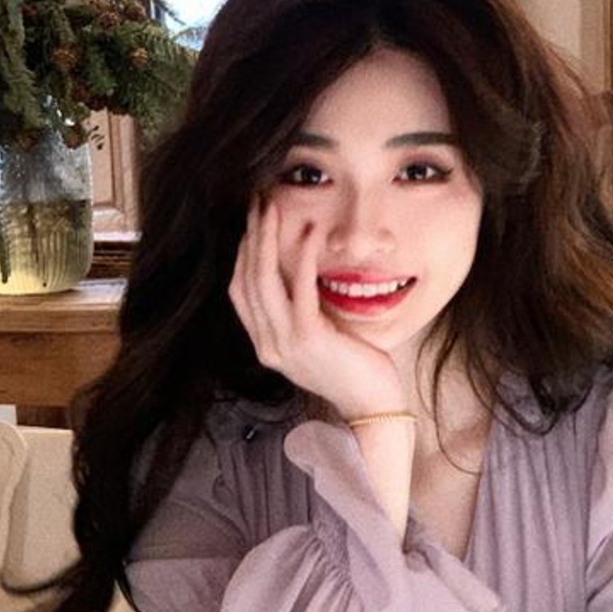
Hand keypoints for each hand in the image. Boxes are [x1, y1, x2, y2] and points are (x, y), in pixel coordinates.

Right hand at [229, 196, 403, 418]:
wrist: (372, 408)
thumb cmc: (353, 371)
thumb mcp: (318, 340)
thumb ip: (301, 315)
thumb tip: (300, 277)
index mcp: (266, 346)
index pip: (240, 291)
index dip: (243, 254)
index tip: (253, 223)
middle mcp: (268, 346)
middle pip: (246, 280)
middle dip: (251, 237)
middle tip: (258, 203)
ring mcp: (285, 345)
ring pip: (264, 281)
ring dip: (269, 239)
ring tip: (274, 207)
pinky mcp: (309, 339)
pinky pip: (300, 291)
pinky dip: (303, 258)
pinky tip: (311, 233)